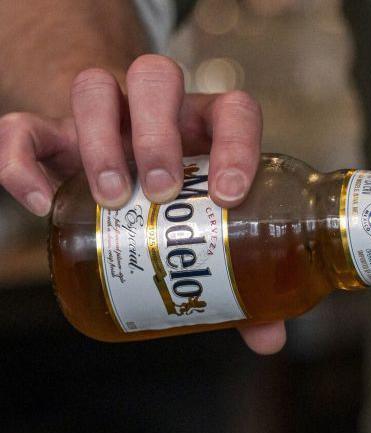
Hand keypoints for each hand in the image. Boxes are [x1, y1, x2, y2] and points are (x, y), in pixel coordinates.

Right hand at [0, 54, 285, 353]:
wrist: (124, 160)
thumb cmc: (185, 201)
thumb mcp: (215, 226)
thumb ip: (246, 275)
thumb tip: (270, 340)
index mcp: (210, 125)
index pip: (233, 111)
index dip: (237, 145)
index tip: (230, 195)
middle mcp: (160, 109)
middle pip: (156, 79)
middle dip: (158, 134)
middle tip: (161, 192)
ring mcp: (104, 116)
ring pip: (95, 87)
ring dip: (100, 139)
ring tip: (111, 197)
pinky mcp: (52, 134)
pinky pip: (24, 128)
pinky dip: (22, 160)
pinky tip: (41, 204)